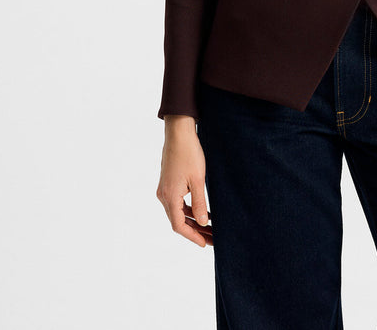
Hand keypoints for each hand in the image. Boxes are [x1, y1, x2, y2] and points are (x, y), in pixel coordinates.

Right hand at [156, 116, 212, 246]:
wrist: (178, 133)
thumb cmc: (189, 154)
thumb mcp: (198, 180)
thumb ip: (200, 203)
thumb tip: (204, 223)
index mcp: (169, 197)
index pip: (179, 226)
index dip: (192, 236)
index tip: (205, 243)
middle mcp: (163, 196)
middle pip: (178, 221)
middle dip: (195, 231)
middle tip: (212, 238)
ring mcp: (164, 189)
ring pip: (178, 212)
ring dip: (193, 221)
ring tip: (210, 228)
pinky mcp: (168, 183)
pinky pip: (178, 203)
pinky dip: (189, 210)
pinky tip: (203, 212)